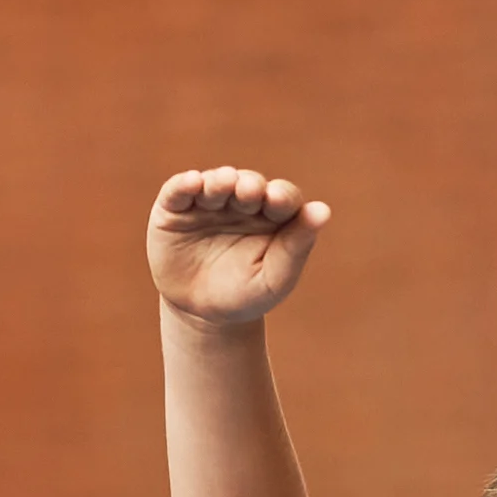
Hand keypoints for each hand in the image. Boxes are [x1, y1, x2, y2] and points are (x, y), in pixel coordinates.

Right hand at [148, 166, 333, 328]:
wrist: (202, 315)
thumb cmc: (246, 294)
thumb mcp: (275, 278)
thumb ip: (297, 245)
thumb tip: (322, 210)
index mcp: (273, 215)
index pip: (282, 197)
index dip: (281, 196)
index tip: (277, 200)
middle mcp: (241, 202)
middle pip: (249, 184)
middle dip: (249, 185)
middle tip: (249, 191)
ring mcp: (207, 203)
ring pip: (215, 182)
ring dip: (219, 181)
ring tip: (223, 184)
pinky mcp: (174, 209)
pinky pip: (178, 191)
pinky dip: (184, 184)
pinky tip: (192, 182)